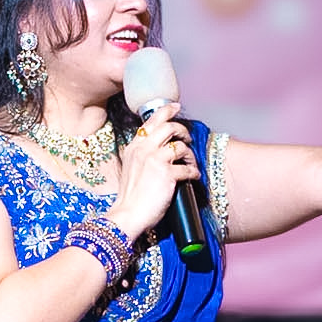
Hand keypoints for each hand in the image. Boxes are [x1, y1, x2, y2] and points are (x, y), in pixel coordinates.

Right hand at [108, 102, 200, 239]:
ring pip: (181, 146)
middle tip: (188, 138)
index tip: (175, 107)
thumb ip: (141, 156)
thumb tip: (160, 152)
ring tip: (190, 163)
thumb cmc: (130, 197)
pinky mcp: (167, 174)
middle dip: (182, 130)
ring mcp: (155, 160)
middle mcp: (143, 149)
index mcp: (134, 147)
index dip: (166, 111)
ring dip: (190, 154)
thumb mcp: (130, 169)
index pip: (151, 122)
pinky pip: (187, 167)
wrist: (127, 214)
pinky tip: (193, 177)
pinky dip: (193, 171)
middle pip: (169, 127)